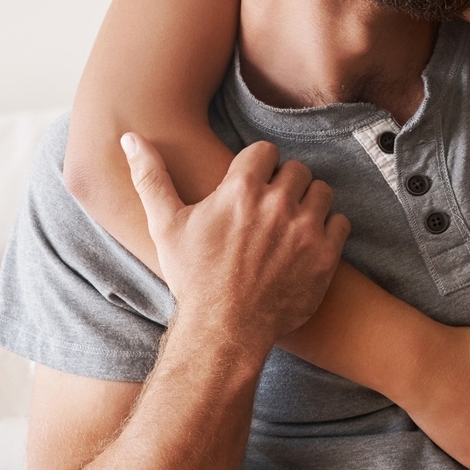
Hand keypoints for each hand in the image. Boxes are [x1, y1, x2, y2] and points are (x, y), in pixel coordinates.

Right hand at [124, 133, 351, 351]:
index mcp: (240, 189)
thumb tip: (129, 138)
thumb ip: (151, 177)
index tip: (252, 187)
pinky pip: (340, 222)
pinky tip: (308, 245)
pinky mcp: (325, 256)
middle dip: (284, 185)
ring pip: (321, 191)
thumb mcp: (165, 226)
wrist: (225, 331)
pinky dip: (328, 230)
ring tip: (291, 224)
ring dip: (309, 203)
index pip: (265, 151)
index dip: (258, 168)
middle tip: (271, 210)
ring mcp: (304, 229)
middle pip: (296, 169)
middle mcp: (276, 203)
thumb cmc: (193, 278)